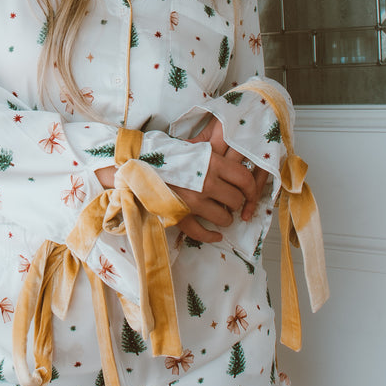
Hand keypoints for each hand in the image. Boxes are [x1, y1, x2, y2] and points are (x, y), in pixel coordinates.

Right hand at [171, 116, 268, 243]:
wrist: (134, 164)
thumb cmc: (164, 155)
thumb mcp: (192, 148)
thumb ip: (213, 156)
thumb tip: (233, 162)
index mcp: (211, 162)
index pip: (244, 178)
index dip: (251, 189)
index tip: (250, 193)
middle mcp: (206, 182)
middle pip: (236, 200)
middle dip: (237, 204)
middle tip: (232, 203)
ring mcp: (193, 201)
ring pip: (224, 218)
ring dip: (225, 219)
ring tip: (222, 215)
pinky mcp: (180, 215)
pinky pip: (202, 233)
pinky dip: (212, 236)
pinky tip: (216, 235)